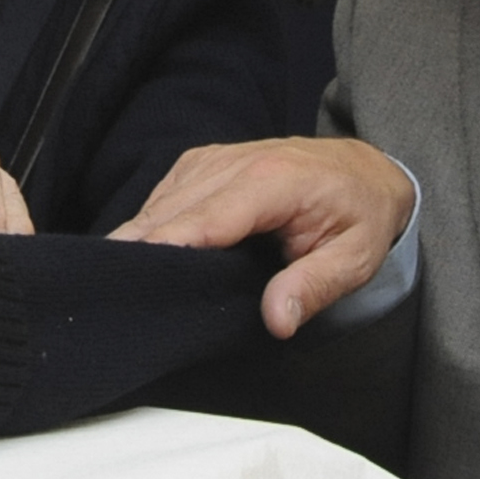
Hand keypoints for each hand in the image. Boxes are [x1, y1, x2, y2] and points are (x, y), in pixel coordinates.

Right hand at [108, 138, 413, 338]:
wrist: (368, 170)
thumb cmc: (361, 215)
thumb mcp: (354, 259)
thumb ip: (314, 287)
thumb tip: (276, 320)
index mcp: (272, 182)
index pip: (204, 220)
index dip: (164, 250)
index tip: (128, 281)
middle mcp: (235, 162)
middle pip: (168, 212)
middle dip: (136, 253)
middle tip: (110, 300)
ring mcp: (214, 159)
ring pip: (157, 204)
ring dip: (138, 241)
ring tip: (119, 286)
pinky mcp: (201, 164)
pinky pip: (162, 197)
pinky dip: (150, 226)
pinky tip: (144, 259)